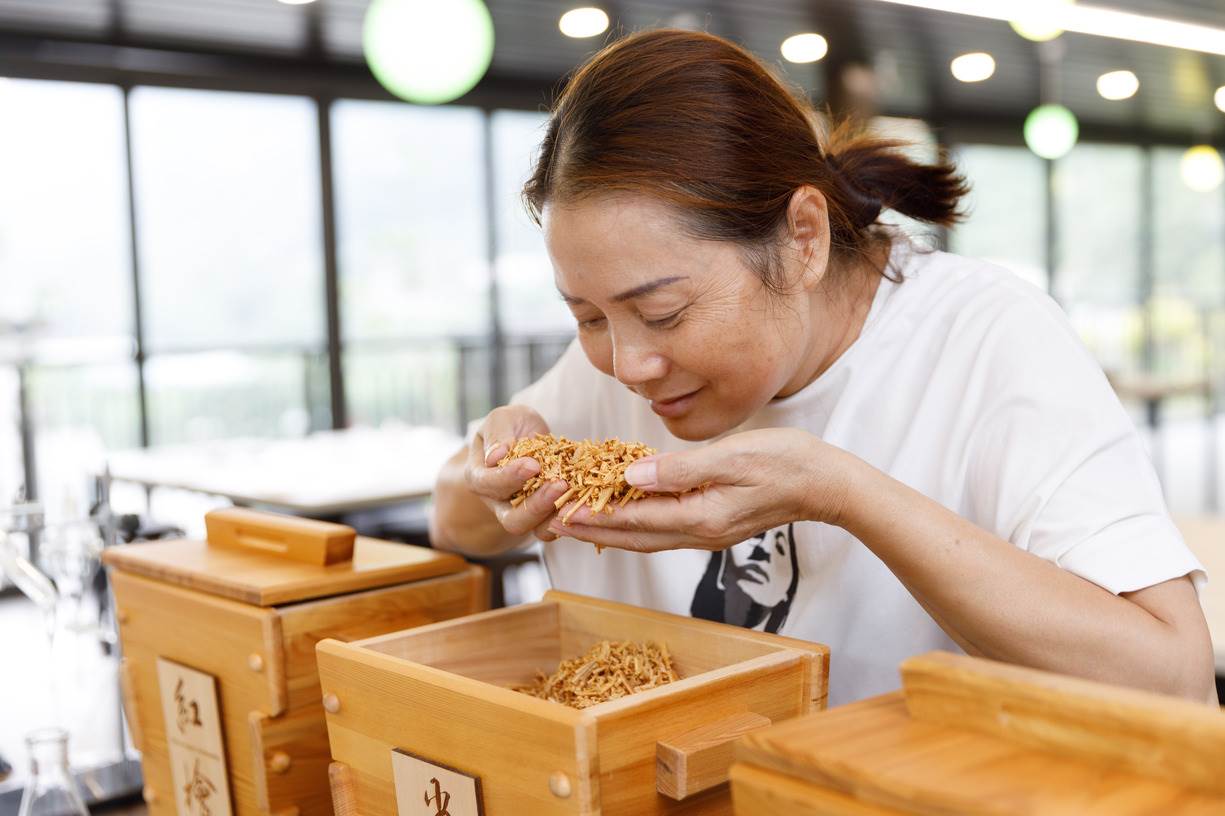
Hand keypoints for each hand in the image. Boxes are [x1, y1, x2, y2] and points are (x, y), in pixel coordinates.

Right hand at [464, 406, 569, 541]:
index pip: (488, 484)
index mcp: (478, 477)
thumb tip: (495, 456)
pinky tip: (582, 503)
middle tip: (559, 485)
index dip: (510, 477)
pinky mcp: (543, 517)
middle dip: (536, 505)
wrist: (529, 436)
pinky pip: (554, 527)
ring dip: (555, 515)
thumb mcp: (503, 419)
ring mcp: (521, 513)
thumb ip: (498, 434)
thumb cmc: (512, 426)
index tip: (532, 465)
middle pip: (512, 519)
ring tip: (573, 494)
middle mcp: (497, 502)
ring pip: (535, 529)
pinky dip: (568, 518)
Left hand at [546, 428, 855, 552]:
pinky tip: (623, 515)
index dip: (592, 514)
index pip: (634, 518)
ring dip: (609, 529)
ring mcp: (708, 532)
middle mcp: (700, 532)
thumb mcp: (732, 457)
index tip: (557, 511)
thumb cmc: (786, 462)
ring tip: (575, 522)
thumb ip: (679, 469)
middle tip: (550, 523)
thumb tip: (630, 474)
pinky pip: (664, 529)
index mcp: (700, 517)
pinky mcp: (715, 523)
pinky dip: (636, 524)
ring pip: (647, 536)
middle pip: (633, 536)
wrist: (828, 483)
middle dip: (590, 530)